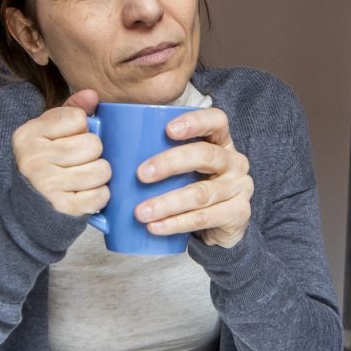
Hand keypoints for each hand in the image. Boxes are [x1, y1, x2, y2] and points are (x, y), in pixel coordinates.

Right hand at [11, 90, 110, 216]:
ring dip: (100, 174)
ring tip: (87, 175)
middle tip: (83, 159)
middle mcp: (33, 159)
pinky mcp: (62, 208)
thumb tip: (92, 95)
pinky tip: (87, 192)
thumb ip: (72, 109)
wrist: (29, 206)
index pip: (77, 119)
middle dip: (94, 152)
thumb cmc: (46, 161)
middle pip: (93, 145)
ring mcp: (46, 185)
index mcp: (28, 134)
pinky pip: (100, 195)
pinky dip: (100, 194)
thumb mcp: (51, 131)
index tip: (73, 138)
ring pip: (101, 170)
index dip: (83, 128)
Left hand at [133, 106, 252, 247]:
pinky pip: (204, 218)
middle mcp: (235, 162)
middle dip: (170, 163)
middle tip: (141, 174)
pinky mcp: (238, 214)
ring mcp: (240, 188)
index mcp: (221, 142)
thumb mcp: (182, 169)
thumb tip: (111, 142)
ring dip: (167, 203)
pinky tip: (156, 227)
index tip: (168, 130)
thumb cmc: (192, 189)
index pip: (216, 121)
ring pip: (201, 193)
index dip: (194, 122)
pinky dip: (176, 224)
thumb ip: (159, 153)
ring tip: (141, 212)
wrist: (219, 229)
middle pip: (205, 156)